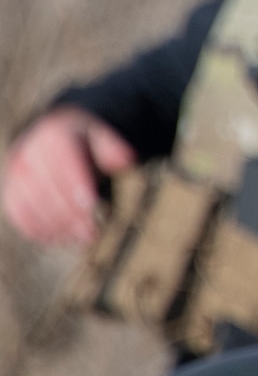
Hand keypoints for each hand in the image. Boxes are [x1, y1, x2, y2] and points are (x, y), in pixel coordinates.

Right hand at [2, 107, 136, 245]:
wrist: (53, 138)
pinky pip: (19, 213)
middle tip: (93, 233)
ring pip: (31, 204)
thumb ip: (114, 148)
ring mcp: (16, 173)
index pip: (64, 162)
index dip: (77, 184)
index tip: (92, 204)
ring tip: (82, 238)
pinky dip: (38, 229)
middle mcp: (30, 153)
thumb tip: (127, 160)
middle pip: (47, 187)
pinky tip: (61, 239)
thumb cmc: (85, 143)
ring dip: (56, 226)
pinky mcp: (10, 191)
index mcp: (56, 135)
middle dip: (70, 213)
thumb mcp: (102, 137)